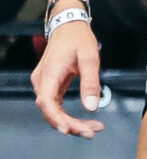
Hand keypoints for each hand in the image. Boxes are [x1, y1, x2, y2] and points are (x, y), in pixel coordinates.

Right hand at [31, 20, 102, 137]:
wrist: (68, 26)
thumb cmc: (78, 39)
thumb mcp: (90, 58)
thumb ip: (91, 82)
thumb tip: (92, 107)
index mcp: (50, 72)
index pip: (46, 101)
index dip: (55, 118)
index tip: (67, 129)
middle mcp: (42, 80)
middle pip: (50, 111)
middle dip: (70, 125)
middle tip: (92, 132)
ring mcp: (44, 83)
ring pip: (53, 111)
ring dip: (71, 123)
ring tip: (92, 128)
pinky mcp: (49, 86)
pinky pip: (55, 106)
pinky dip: (68, 117)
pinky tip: (84, 123)